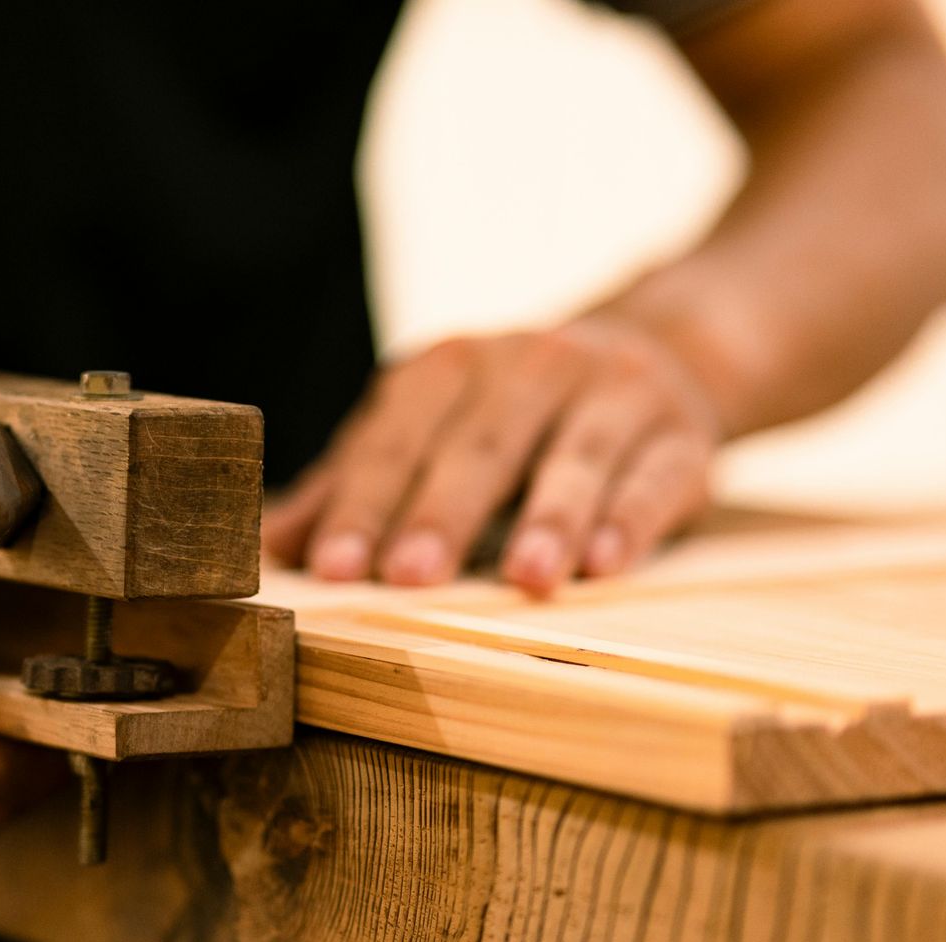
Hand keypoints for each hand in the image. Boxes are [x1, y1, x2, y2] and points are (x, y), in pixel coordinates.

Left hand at [263, 323, 719, 596]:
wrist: (655, 357)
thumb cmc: (509, 418)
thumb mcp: (427, 434)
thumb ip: (351, 486)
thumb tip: (264, 547)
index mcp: (451, 368)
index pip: (396, 438)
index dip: (364, 502)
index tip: (334, 567)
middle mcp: (531, 365)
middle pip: (480, 446)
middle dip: (442, 514)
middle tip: (409, 579)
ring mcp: (613, 394)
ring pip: (577, 457)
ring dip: (550, 518)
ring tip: (526, 580)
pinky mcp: (681, 434)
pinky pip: (655, 476)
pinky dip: (631, 519)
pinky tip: (606, 564)